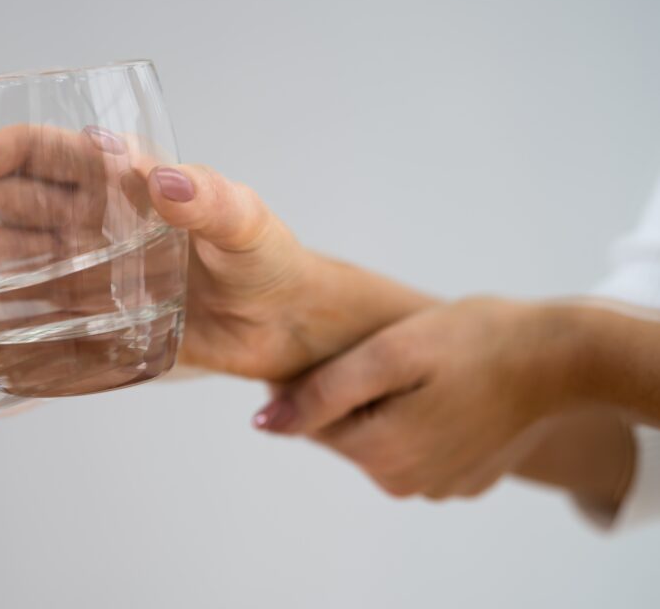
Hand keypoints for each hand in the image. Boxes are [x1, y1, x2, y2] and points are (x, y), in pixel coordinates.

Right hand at [0, 124, 431, 384]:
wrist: (285, 325)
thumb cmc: (269, 259)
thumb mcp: (247, 222)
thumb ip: (211, 201)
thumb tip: (162, 180)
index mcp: (118, 186)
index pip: (39, 155)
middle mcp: (91, 230)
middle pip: (3, 215)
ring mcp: (88, 282)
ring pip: (5, 277)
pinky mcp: (95, 333)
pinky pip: (36, 342)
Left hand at [259, 297, 584, 498]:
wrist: (561, 358)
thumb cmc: (475, 341)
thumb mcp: (389, 354)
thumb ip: (322, 392)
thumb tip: (265, 423)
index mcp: (381, 454)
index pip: (310, 420)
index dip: (317, 379)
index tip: (348, 349)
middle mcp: (404, 483)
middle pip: (345, 430)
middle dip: (355, 392)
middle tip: (392, 354)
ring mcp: (437, 485)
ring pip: (380, 436)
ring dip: (388, 403)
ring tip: (423, 369)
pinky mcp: (462, 477)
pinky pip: (416, 444)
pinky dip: (420, 416)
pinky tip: (445, 389)